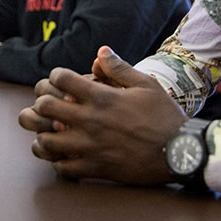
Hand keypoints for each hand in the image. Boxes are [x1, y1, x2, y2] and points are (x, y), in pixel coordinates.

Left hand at [17, 46, 186, 185]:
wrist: (179, 152)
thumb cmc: (164, 115)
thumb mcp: (146, 84)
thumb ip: (119, 68)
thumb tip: (101, 51)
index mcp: (102, 97)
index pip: (61, 79)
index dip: (55, 76)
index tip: (59, 80)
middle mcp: (91, 121)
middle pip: (46, 107)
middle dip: (41, 103)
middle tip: (47, 105)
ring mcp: (90, 147)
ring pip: (46, 141)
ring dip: (43, 134)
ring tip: (49, 132)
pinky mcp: (95, 169)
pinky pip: (63, 169)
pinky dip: (57, 162)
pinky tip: (63, 155)